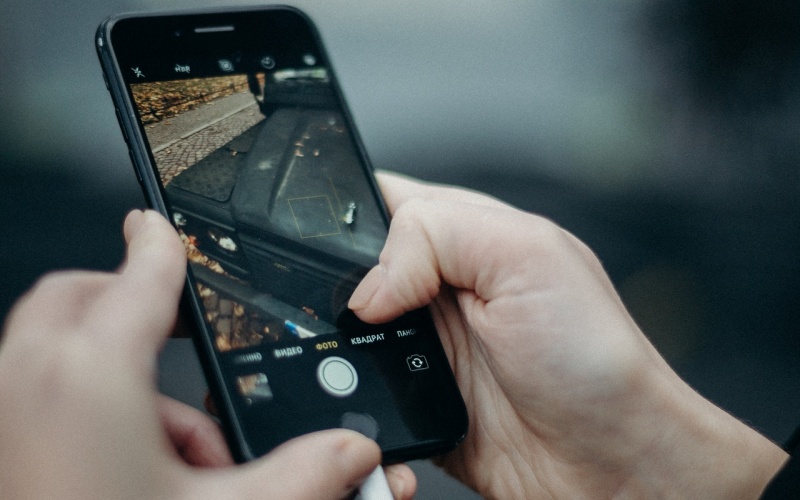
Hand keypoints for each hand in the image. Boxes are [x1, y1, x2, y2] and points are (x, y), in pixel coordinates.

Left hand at [0, 210, 414, 499]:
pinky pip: (48, 392)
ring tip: (182, 447)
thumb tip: (352, 453)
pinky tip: (144, 472)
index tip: (162, 225)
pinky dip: (98, 412)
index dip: (163, 242)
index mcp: (91, 376)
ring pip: (66, 348)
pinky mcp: (8, 446)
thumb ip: (303, 476)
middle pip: (81, 295)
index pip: (140, 274)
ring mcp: (9, 413)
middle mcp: (35, 382)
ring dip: (129, 380)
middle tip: (179, 331)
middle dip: (131, 301)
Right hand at [350, 172, 786, 498]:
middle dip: (330, 283)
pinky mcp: (412, 397)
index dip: (342, 210)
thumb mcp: (530, 257)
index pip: (383, 199)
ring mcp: (422, 345)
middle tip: (350, 309)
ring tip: (364, 358)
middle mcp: (438, 286)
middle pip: (350, 266)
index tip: (315, 237)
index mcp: (463, 235)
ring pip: (342, 330)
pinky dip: (348, 396)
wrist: (611, 464)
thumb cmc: (595, 358)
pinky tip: (364, 401)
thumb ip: (439, 236)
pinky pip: (356, 389)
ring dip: (336, 344)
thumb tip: (367, 284)